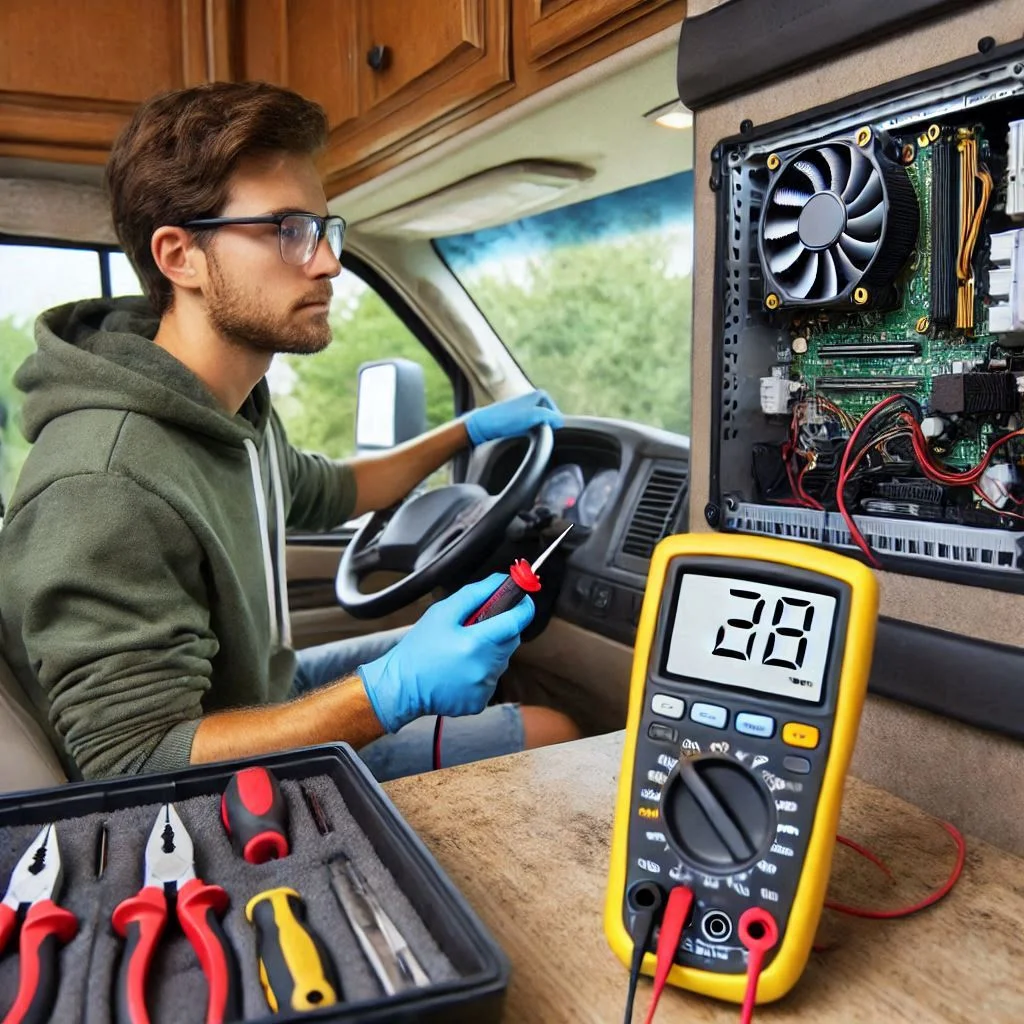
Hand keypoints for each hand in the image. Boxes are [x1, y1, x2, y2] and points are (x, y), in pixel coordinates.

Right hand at [358, 574, 534, 732]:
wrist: (400, 687)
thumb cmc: (418, 648)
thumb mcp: (442, 612)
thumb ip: (476, 594)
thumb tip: (502, 581)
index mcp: (476, 643)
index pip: (517, 620)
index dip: (523, 606)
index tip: (521, 598)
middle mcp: (485, 667)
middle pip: (512, 639)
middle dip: (501, 629)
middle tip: (477, 626)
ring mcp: (484, 687)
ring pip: (502, 659)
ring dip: (490, 650)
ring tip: (462, 649)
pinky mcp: (480, 701)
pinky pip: (491, 678)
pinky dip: (481, 670)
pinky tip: (460, 668)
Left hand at [464, 390, 563, 445]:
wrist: (481, 426)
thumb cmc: (505, 419)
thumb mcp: (532, 416)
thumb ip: (550, 417)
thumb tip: (560, 422)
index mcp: (537, 395)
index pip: (556, 413)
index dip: (554, 422)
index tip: (548, 429)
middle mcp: (531, 401)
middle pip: (548, 419)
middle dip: (545, 427)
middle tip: (539, 434)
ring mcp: (524, 411)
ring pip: (539, 424)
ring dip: (537, 431)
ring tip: (529, 435)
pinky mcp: (516, 421)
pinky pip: (530, 429)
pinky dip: (529, 434)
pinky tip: (522, 437)